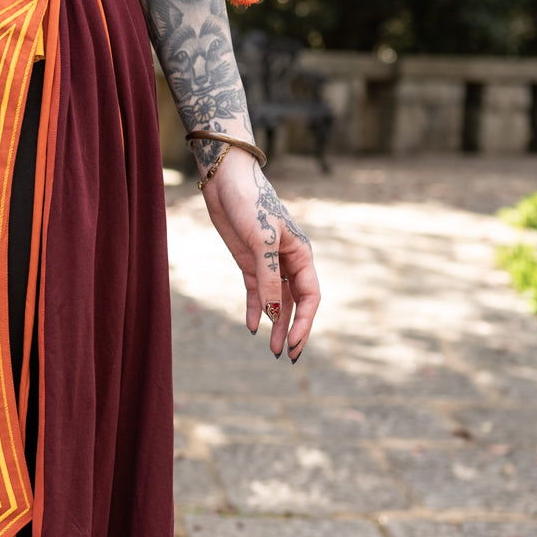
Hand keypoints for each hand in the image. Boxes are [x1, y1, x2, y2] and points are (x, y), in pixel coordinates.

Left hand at [198, 147, 318, 360]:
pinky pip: (255, 291)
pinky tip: (251, 327)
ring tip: (272, 349)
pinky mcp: (248, 261)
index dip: (304, 321)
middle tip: (286, 356)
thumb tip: (272, 312)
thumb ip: (268, 277)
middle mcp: (289, 260)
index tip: (294, 342)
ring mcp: (268, 262)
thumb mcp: (260, 241)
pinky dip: (253, 309)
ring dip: (274, 324)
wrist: (226, 181)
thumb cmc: (251, 203)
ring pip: (276, 300)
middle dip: (292, 329)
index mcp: (301, 254)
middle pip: (295, 302)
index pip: (310, 295)